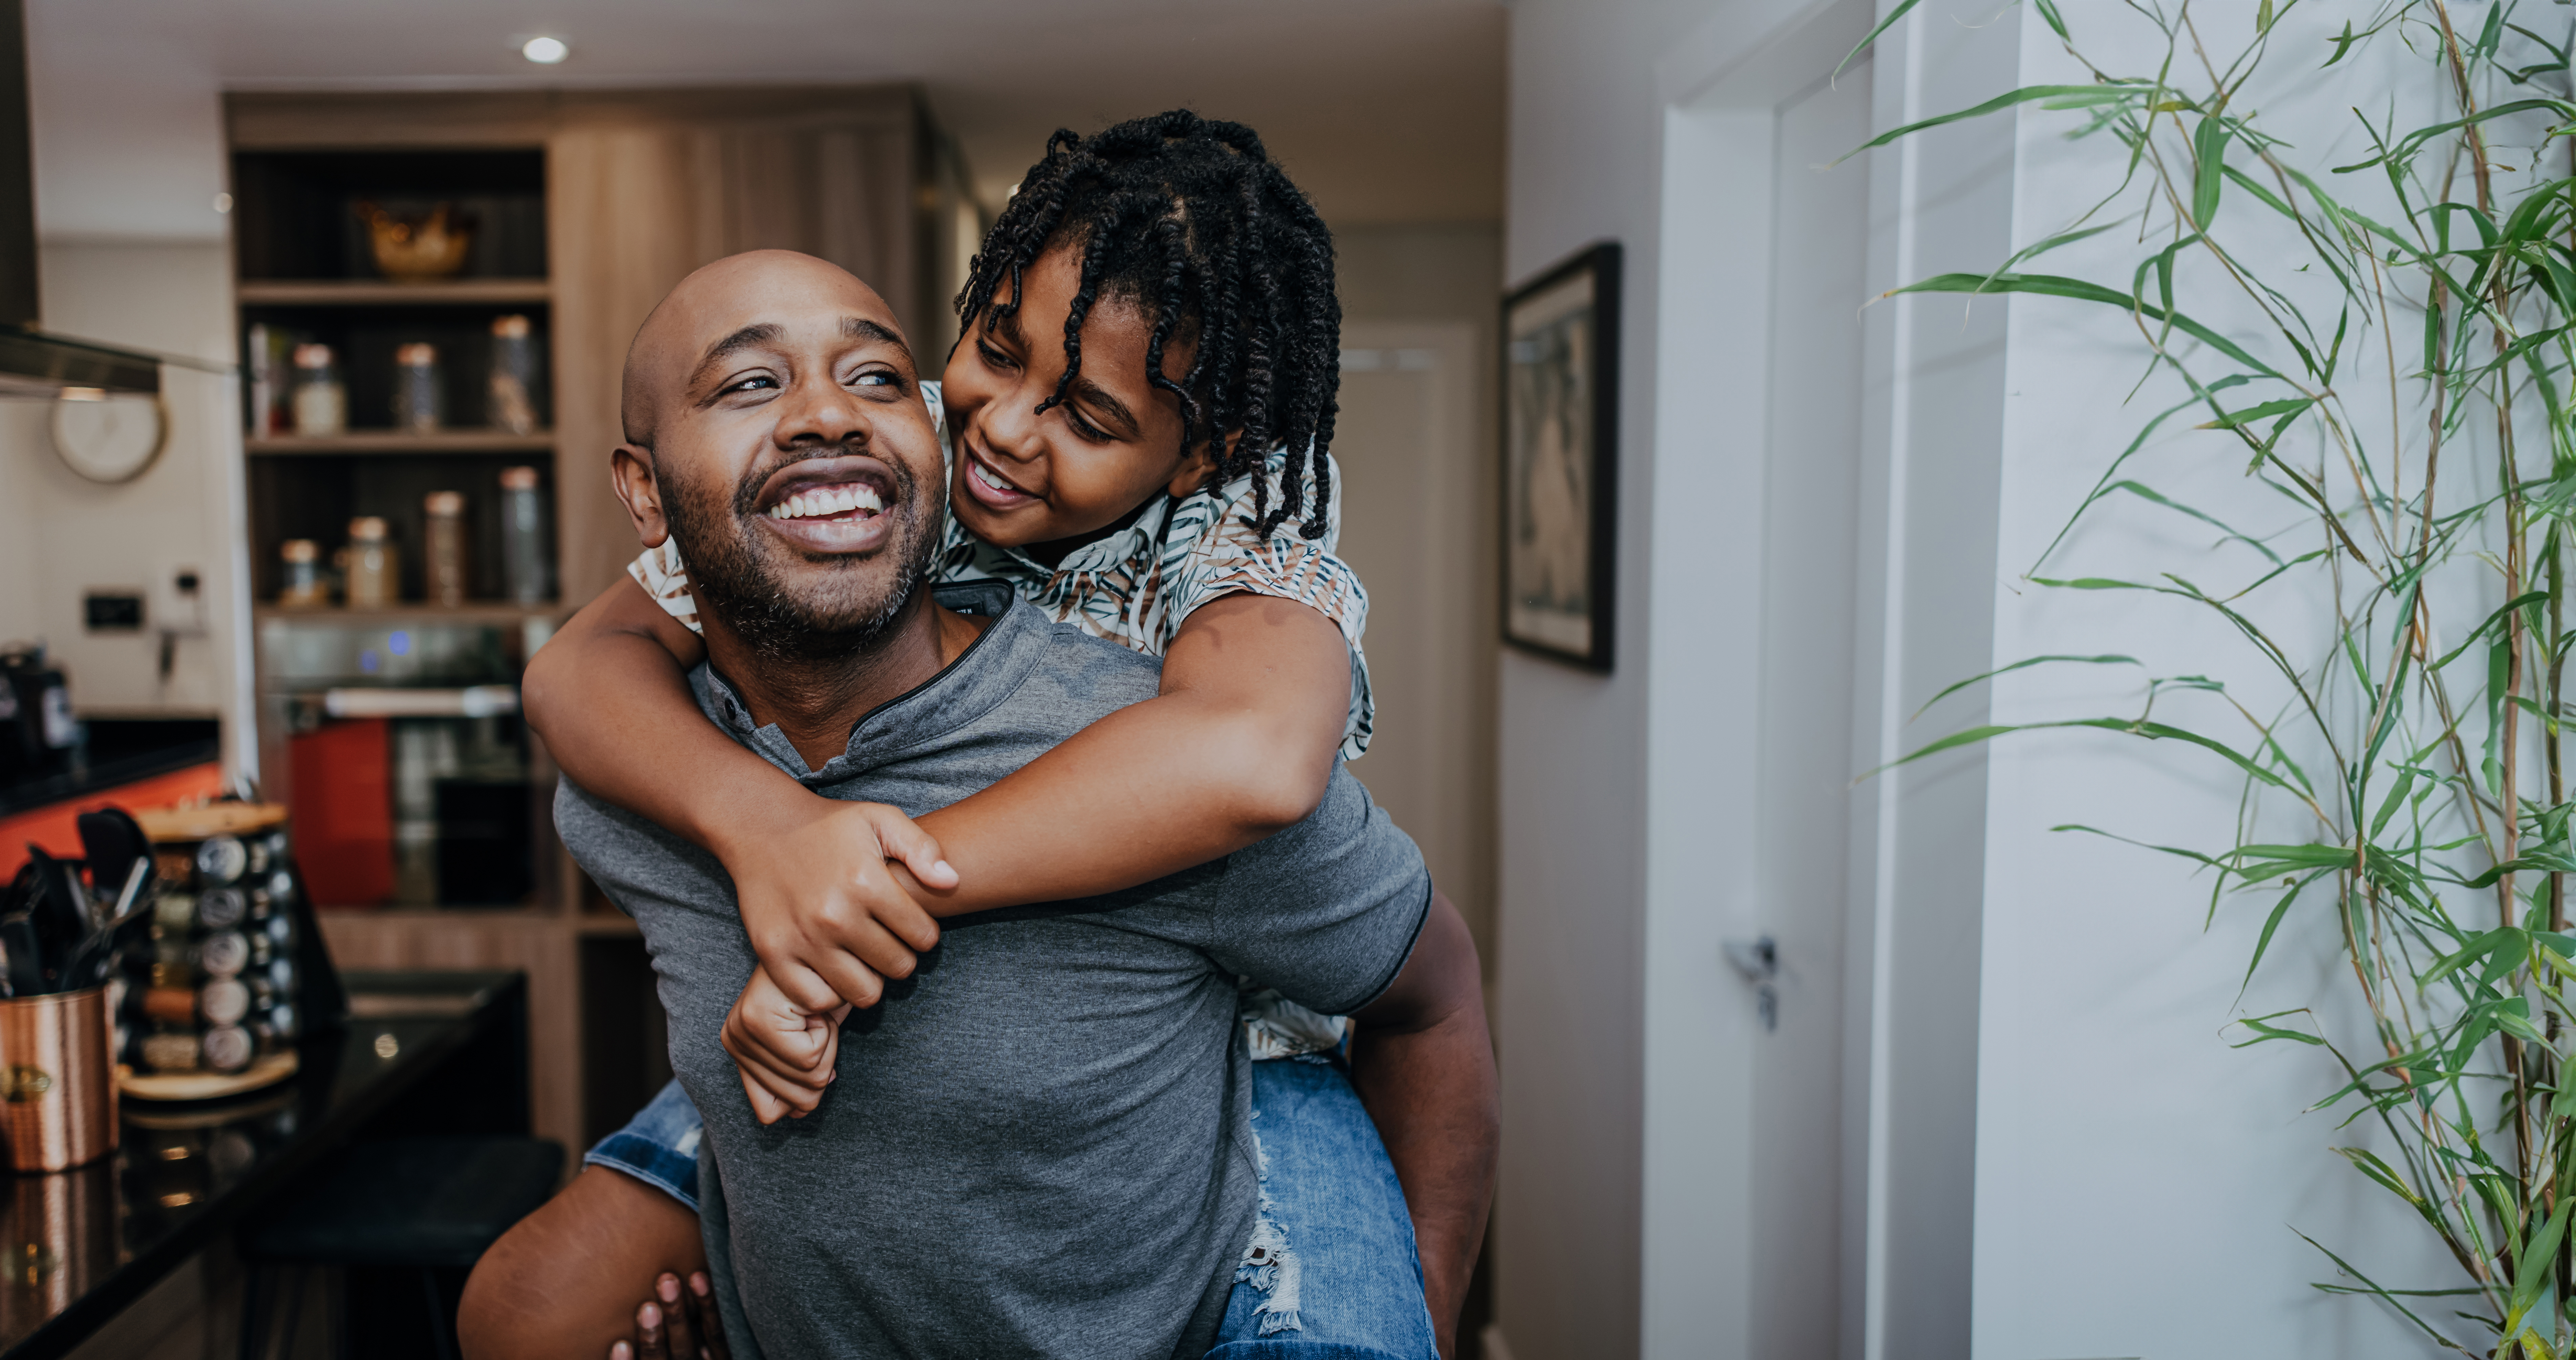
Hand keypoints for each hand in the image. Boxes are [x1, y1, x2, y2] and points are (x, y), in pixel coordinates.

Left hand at [607, 1270, 730, 1359]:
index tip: (697, 1275)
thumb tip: (699, 1279)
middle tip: (666, 1281)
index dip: (708, 1306)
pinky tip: (619, 1345)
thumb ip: (707, 1333)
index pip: (715, 1336)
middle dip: (677, 1314)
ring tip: (646, 1308)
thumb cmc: (693, 1358)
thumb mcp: (708, 1352)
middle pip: (686, 1347)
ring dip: (653, 1336)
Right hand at [716, 797, 956, 1013]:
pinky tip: (835, 970)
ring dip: (870, 979)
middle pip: (897, 967)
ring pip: (862, 992)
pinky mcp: (774, 953)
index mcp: (866, 882)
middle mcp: (835, 914)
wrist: (763, 828)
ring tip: (865, 958)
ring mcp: (802, 938)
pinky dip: (830, 992)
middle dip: (901, 957)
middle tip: (889, 943)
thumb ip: (922, 848)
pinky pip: (817, 999)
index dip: (925, 934)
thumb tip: (952, 882)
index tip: (911, 925)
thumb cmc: (830, 826)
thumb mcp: (880, 819)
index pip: (923, 937)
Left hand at [721, 966, 847, 1123]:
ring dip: (827, 1046)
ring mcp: (743, 1029)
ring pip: (806, 1077)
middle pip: (792, 1099)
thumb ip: (794, 1081)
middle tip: (816, 1027)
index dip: (802, 1089)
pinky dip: (828, 1034)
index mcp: (737, 1049)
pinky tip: (818, 1007)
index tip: (810, 1047)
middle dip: (821, 1064)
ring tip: (817, 1014)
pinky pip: (810, 1056)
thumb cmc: (823, 992)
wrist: (830, 949)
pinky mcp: (760, 1018)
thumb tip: (798, 1114)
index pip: (768, 1114)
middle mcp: (732, 1039)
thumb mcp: (808, 1044)